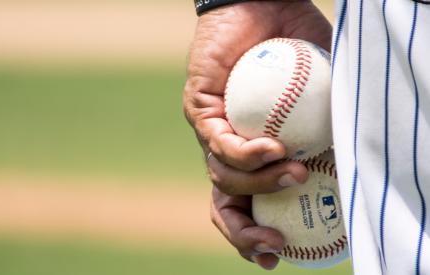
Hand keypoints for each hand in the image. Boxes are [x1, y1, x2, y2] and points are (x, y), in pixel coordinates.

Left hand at [184, 0, 331, 268]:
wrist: (265, 6)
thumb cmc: (298, 48)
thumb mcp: (327, 92)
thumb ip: (336, 125)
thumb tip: (358, 159)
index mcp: (253, 153)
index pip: (247, 204)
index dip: (256, 235)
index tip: (281, 252)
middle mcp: (228, 148)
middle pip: (224, 204)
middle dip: (244, 234)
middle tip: (274, 246)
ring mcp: (212, 130)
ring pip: (223, 178)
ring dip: (261, 185)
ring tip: (295, 172)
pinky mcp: (199, 108)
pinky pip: (217, 142)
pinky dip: (247, 152)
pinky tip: (274, 146)